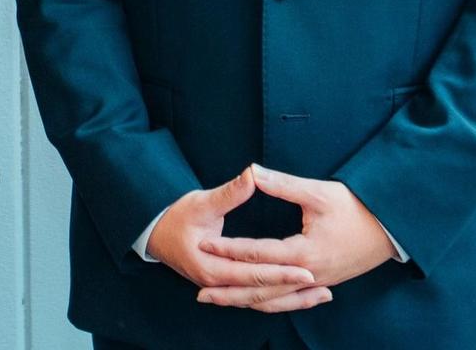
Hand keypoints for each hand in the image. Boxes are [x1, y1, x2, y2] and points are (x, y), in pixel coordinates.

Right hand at [147, 166, 325, 313]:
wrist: (154, 233)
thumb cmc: (176, 216)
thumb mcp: (201, 202)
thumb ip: (230, 193)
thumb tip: (253, 174)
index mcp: (211, 267)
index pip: (253, 273)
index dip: (281, 271)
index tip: (307, 268)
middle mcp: (217, 283)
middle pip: (261, 292)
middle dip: (292, 289)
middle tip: (320, 284)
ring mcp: (220, 288)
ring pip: (260, 301)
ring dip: (291, 300)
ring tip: (321, 296)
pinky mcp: (225, 286)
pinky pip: (256, 298)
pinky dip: (279, 297)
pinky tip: (299, 295)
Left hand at [195, 164, 394, 308]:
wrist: (392, 229)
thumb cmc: (356, 208)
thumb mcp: (318, 192)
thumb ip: (281, 185)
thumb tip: (251, 171)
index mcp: (304, 251)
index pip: (257, 253)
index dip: (228, 248)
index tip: (203, 243)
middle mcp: (309, 273)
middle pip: (262, 288)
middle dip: (230, 291)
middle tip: (200, 293)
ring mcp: (318, 282)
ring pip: (275, 300)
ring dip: (246, 301)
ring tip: (219, 300)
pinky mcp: (324, 283)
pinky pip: (290, 300)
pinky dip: (270, 303)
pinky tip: (255, 303)